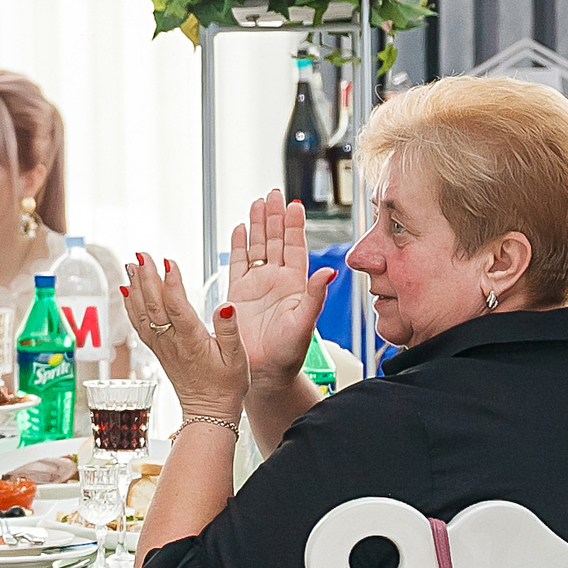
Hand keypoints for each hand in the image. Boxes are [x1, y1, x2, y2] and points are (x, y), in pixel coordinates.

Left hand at [122, 252, 247, 417]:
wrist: (208, 412)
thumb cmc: (227, 386)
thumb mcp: (238, 358)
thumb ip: (229, 330)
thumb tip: (225, 304)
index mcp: (192, 341)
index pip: (177, 307)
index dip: (171, 283)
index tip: (168, 261)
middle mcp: (172, 342)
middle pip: (154, 305)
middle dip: (146, 277)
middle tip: (141, 254)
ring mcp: (161, 346)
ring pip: (143, 313)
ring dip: (135, 287)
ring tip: (130, 265)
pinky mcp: (157, 350)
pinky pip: (139, 325)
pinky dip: (130, 306)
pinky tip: (127, 291)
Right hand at [228, 191, 333, 383]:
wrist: (264, 373)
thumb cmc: (289, 354)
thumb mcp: (305, 323)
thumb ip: (315, 296)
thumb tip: (329, 272)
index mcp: (296, 285)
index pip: (295, 247)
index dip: (294, 226)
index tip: (295, 205)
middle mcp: (277, 281)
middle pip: (276, 240)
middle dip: (275, 216)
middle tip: (273, 194)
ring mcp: (258, 286)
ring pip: (258, 247)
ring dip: (258, 225)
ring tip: (257, 203)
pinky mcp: (238, 294)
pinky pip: (238, 264)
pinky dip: (239, 245)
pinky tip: (240, 229)